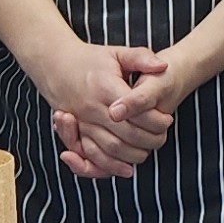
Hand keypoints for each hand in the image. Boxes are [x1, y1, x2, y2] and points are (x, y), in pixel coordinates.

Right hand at [33, 40, 172, 178]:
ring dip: (133, 155)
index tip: (167, 119)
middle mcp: (91, 108)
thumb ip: (142, 58)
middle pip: (126, 134)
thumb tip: (164, 66)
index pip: (136, 112)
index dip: (156, 120)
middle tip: (162, 136)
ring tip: (148, 148)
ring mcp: (82, 122)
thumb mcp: (118, 53)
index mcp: (105, 88)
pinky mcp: (76, 133)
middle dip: (149, 140)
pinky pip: (92, 156)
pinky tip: (127, 169)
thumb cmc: (91, 60)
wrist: (56, 64)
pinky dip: (109, 166)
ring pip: (111, 148)